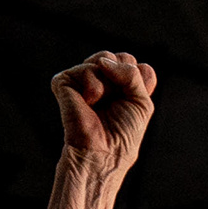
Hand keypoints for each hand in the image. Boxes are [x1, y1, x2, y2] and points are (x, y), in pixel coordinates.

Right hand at [51, 52, 157, 173]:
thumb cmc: (122, 135)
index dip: (137, 76)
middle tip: (116, 101)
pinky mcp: (65, 83)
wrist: (102, 151)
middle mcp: (102, 81)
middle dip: (123, 76)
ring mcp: (83, 80)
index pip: (133, 62)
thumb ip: (132, 75)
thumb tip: (103, 61)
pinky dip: (91, 84)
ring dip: (108, 83)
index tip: (132, 99)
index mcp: (121, 87)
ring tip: (100, 104)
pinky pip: (83, 68)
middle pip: (118, 56)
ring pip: (103, 59)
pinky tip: (88, 102)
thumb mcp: (142, 103)